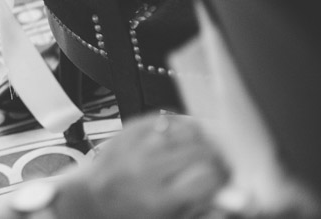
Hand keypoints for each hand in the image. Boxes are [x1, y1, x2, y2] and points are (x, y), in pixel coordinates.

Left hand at [56, 115, 228, 218]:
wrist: (88, 202)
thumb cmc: (130, 216)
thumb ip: (204, 212)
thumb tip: (238, 199)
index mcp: (158, 200)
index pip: (209, 175)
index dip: (224, 178)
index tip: (224, 182)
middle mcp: (144, 170)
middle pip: (200, 149)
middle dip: (215, 158)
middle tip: (213, 168)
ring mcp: (133, 148)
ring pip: (184, 129)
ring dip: (199, 140)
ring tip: (196, 154)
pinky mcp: (124, 132)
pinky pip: (163, 118)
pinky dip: (177, 127)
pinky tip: (177, 141)